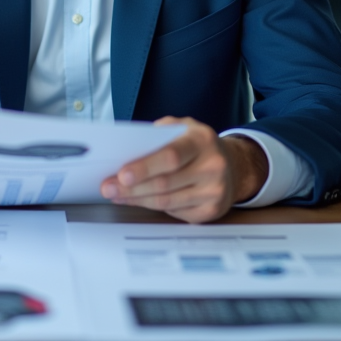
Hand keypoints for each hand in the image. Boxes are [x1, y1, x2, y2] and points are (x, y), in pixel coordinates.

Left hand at [99, 117, 267, 223]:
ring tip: (116, 194)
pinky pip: (174, 212)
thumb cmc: (197, 145)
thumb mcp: (182, 128)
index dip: (145, 167)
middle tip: (107, 187)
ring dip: (136, 199)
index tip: (121, 174)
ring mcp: (214, 191)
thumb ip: (157, 135)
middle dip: (131, 187)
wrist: (233, 165)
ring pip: (166, 201)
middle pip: (165, 183)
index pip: (172, 156)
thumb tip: (125, 150)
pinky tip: (136, 200)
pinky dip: (151, 207)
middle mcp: (213, 166)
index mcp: (202, 140)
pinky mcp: (211, 211)